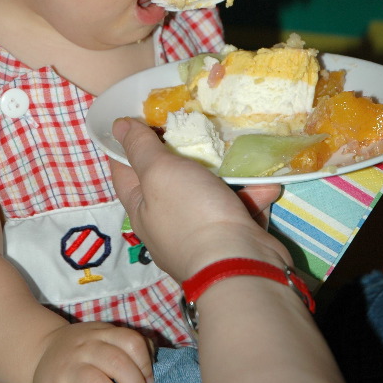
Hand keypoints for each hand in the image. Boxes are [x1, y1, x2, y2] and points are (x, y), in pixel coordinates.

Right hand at [33, 321, 153, 382]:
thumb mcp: (103, 335)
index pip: (130, 341)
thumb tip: (153, 356)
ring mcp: (68, 369)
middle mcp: (84, 347)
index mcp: (101, 333)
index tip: (149, 381)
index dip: (145, 364)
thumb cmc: (81, 348)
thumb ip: (126, 342)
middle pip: (117, 363)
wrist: (38, 351)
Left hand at [110, 117, 290, 284]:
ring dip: (225, 173)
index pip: (123, 170)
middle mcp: (167, 222)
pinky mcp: (232, 239)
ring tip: (235, 148)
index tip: (138, 118)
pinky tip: (264, 185)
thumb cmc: (191, 214)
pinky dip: (250, 197)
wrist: (240, 264)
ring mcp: (201, 232)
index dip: (126, 144)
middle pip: (169, 179)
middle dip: (182, 152)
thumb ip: (140, 147)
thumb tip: (118, 125)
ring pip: (209, 192)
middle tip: (192, 122)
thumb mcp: (159, 172)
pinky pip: (239, 209)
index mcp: (141, 208)